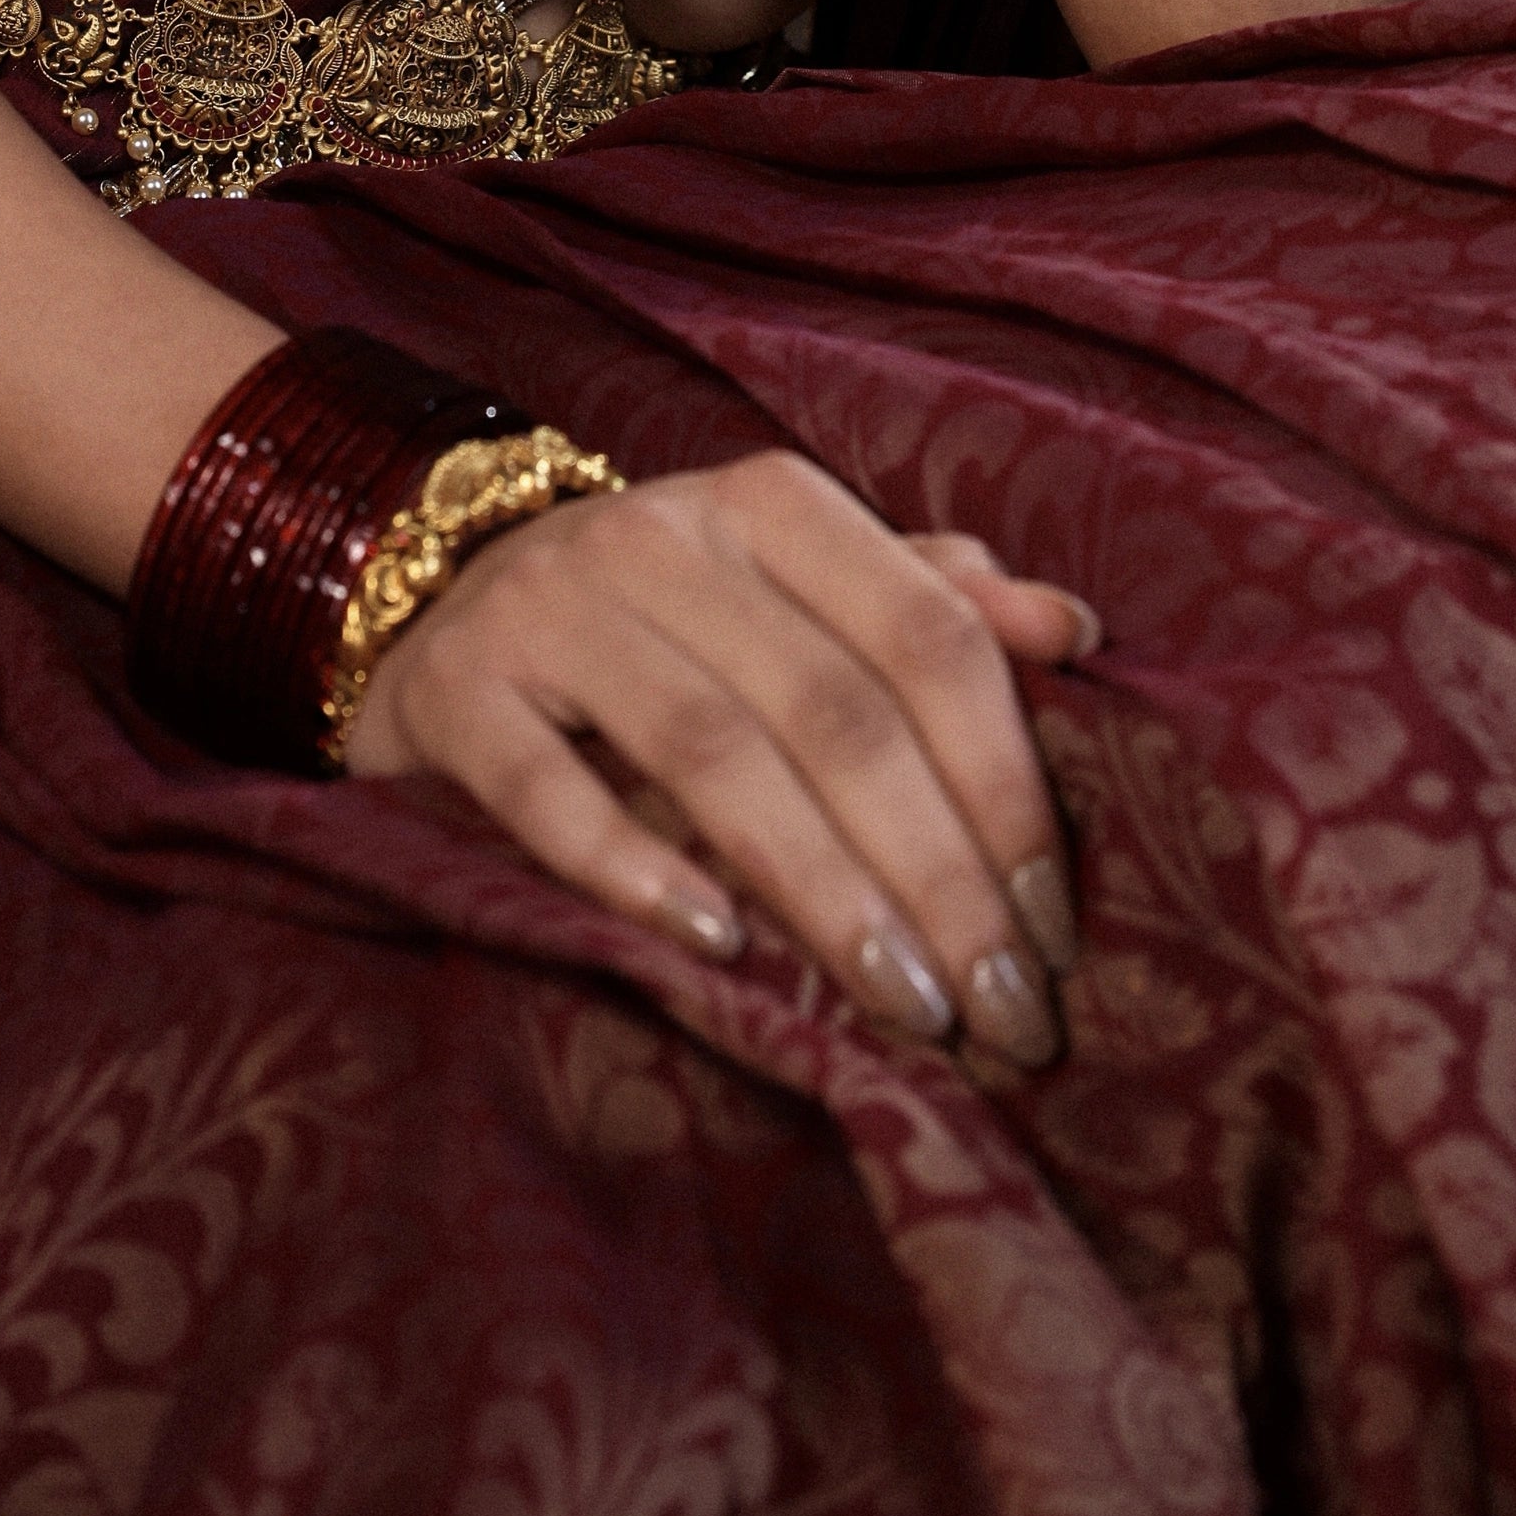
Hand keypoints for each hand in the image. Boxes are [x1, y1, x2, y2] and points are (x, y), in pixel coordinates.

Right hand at [341, 449, 1099, 1066]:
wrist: (441, 600)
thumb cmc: (668, 617)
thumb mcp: (798, 586)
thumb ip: (929, 603)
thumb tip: (1074, 631)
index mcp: (774, 504)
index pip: (925, 636)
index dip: (1004, 785)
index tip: (1054, 929)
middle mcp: (665, 535)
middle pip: (835, 711)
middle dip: (937, 876)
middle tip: (1002, 1011)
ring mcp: (550, 606)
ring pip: (714, 754)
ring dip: (824, 891)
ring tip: (906, 1006)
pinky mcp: (459, 689)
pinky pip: (549, 791)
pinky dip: (637, 871)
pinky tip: (719, 949)